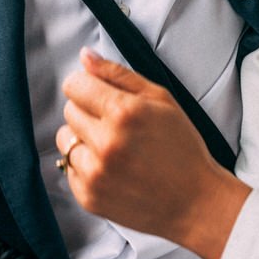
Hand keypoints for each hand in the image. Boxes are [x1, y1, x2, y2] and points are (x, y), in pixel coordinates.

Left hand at [58, 48, 248, 258]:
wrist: (194, 201)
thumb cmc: (182, 148)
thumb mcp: (161, 99)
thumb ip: (118, 74)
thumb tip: (85, 56)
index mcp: (123, 113)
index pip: (74, 85)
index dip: (86, 86)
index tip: (98, 93)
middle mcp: (105, 143)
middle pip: (69, 111)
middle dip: (88, 112)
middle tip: (117, 124)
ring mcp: (95, 173)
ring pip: (64, 139)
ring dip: (83, 139)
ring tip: (113, 147)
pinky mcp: (88, 196)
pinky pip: (69, 168)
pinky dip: (86, 165)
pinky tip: (113, 168)